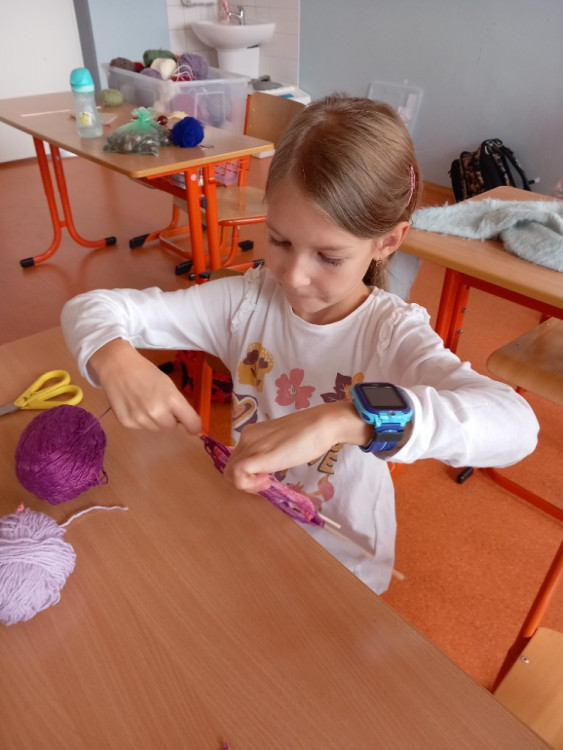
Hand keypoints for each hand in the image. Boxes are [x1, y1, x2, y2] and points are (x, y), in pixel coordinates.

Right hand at [89, 339, 200, 432]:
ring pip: (156, 428)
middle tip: (161, 404)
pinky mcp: (126, 423)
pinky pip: (141, 427)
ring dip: (155, 420)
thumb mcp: (168, 384)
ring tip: (145, 403)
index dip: (194, 426)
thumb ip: (178, 404)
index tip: (193, 427)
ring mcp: (140, 419)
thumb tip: (185, 422)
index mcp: (171, 399)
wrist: (117, 366)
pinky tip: (134, 405)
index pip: (191, 423)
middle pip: (171, 427)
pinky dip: (140, 420)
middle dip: (169, 418)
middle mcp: (156, 412)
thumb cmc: (146, 372)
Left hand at [224, 400, 371, 492]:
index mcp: (252, 433)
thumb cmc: (309, 433)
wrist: (320, 425)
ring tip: (267, 482)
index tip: (266, 476)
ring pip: (230, 473)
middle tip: (267, 481)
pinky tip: (267, 482)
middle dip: (246, 480)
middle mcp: (246, 438)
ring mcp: (250, 446)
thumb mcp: (282, 443)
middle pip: (231, 467)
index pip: (238, 458)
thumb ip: (271, 451)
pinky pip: (237, 476)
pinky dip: (248, 485)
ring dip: (247, 485)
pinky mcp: (257, 456)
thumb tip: (269, 463)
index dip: (248, 473)